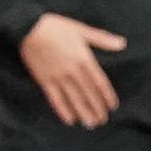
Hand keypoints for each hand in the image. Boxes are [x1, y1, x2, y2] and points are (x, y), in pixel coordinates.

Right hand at [19, 13, 125, 128]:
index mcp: (84, 59)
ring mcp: (58, 77)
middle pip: (89, 94)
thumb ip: (101, 39)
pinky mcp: (44, 80)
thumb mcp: (80, 29)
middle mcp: (73, 71)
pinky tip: (69, 119)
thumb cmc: (55, 26)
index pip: (100, 83)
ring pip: (74, 99)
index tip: (112, 107)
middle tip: (102, 120)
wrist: (28, 27)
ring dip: (83, 113)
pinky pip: (55, 99)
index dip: (107, 96)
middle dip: (97, 109)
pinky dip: (62, 110)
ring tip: (90, 124)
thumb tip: (122, 43)